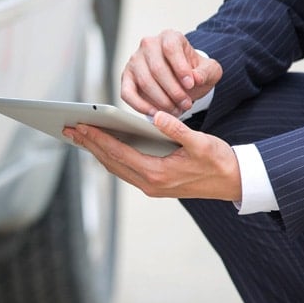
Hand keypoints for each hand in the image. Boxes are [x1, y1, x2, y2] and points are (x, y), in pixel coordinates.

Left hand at [64, 112, 241, 201]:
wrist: (234, 182)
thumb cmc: (219, 161)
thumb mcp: (201, 142)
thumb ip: (177, 128)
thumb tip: (155, 116)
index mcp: (158, 173)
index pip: (119, 153)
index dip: (98, 139)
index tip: (80, 126)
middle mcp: (150, 184)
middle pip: (111, 162)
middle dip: (89, 145)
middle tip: (69, 129)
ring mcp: (151, 186)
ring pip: (116, 167)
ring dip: (97, 152)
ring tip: (80, 136)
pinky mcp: (154, 184)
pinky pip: (125, 169)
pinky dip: (111, 156)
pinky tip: (103, 145)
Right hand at [122, 30, 221, 116]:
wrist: (182, 79)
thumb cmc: (193, 72)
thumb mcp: (209, 70)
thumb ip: (206, 72)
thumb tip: (196, 78)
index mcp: (169, 37)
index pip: (171, 48)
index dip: (181, 68)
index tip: (190, 85)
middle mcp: (148, 44)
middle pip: (157, 68)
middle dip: (173, 90)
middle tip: (186, 104)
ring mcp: (134, 60)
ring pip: (144, 82)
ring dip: (161, 100)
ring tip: (176, 110)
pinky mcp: (126, 77)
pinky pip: (127, 93)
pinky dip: (140, 106)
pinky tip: (155, 113)